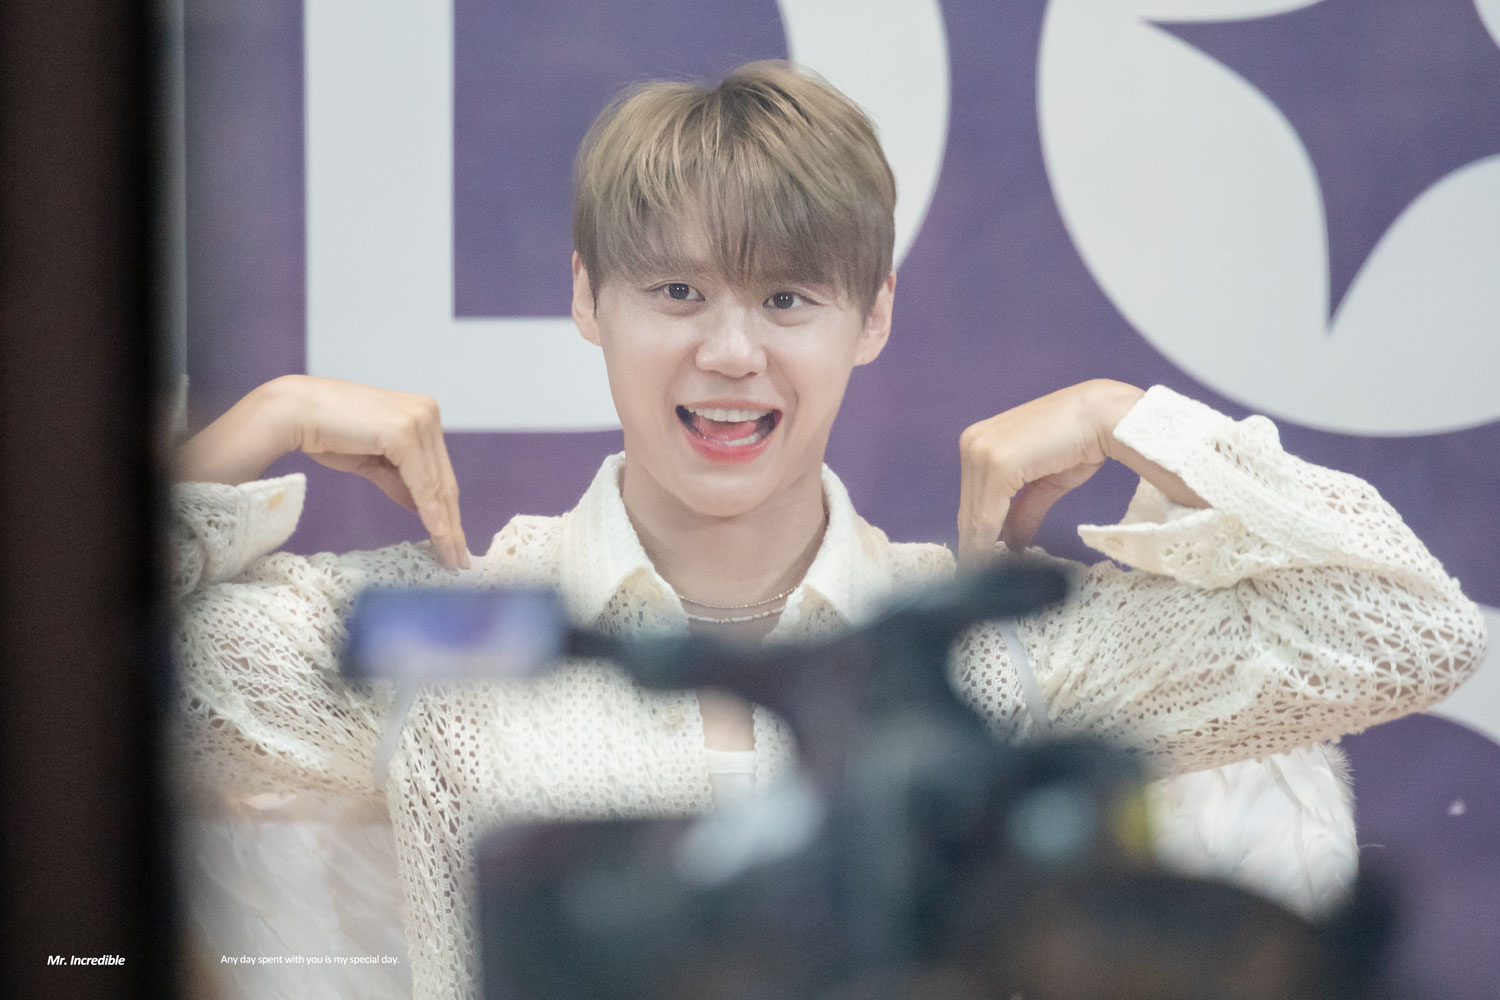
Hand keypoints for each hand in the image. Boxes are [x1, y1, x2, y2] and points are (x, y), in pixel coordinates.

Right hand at [176, 375, 469, 568]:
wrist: (294, 413)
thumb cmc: (326, 433)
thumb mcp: (372, 461)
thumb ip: (399, 480)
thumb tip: (422, 507)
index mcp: (421, 414)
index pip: (439, 471)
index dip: (448, 510)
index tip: (455, 543)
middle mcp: (427, 412)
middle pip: (443, 480)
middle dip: (452, 524)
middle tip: (460, 561)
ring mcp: (419, 420)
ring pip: (437, 485)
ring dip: (446, 526)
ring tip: (451, 558)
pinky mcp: (405, 432)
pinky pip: (422, 482)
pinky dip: (431, 513)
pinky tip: (439, 536)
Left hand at [958, 380, 1200, 565]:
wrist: (1105, 417)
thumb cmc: (1080, 442)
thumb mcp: (1045, 484)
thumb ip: (1023, 511)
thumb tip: (1011, 544)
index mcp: (981, 443)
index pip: (971, 500)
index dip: (973, 536)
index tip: (973, 567)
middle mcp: (973, 443)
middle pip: (970, 510)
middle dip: (975, 547)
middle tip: (979, 583)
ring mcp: (982, 451)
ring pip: (976, 515)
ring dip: (980, 550)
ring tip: (986, 581)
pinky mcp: (996, 463)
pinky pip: (988, 513)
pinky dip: (988, 540)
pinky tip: (990, 562)